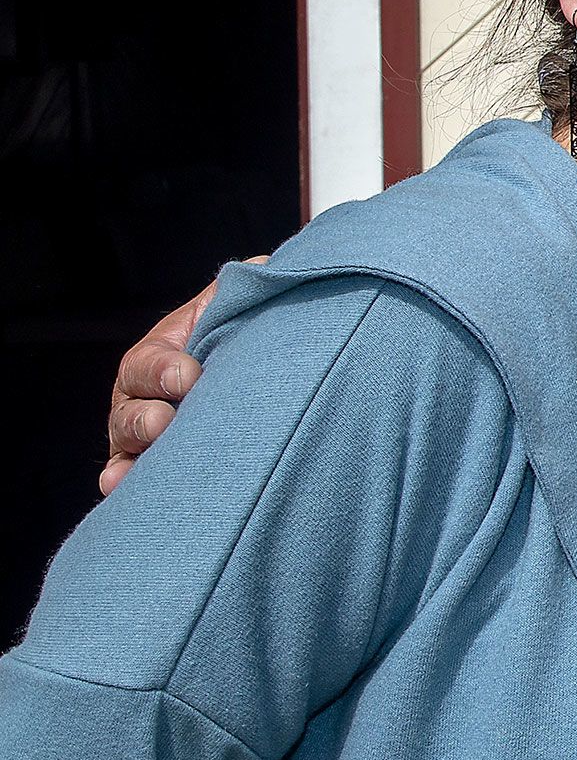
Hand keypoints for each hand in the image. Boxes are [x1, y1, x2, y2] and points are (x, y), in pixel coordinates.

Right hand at [99, 267, 240, 494]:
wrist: (274, 357)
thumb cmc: (256, 327)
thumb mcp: (246, 301)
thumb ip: (245, 288)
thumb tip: (261, 268)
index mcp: (164, 351)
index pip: (148, 361)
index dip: (163, 370)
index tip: (188, 375)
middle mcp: (148, 393)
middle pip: (129, 410)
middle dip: (144, 418)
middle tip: (165, 422)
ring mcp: (151, 430)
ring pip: (127, 445)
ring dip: (131, 456)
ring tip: (133, 470)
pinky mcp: (162, 461)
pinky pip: (136, 476)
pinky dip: (126, 484)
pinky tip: (120, 490)